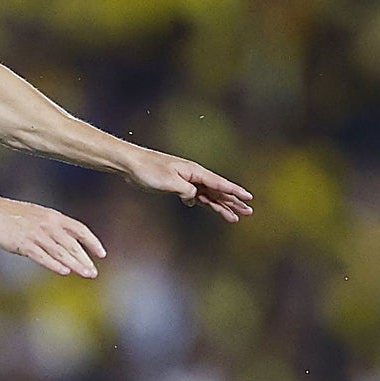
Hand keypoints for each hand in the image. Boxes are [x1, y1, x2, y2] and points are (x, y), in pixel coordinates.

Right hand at [0, 195, 106, 277]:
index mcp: (52, 216)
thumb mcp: (35, 215)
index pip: (79, 229)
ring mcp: (35, 234)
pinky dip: (54, 264)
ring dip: (75, 264)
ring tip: (86, 274)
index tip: (102, 254)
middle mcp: (47, 224)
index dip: (92, 242)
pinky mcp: (23, 243)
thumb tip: (65, 241)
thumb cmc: (9, 214)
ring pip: (61, 252)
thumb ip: (51, 226)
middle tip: (94, 272)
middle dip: (85, 259)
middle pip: (72, 244)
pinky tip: (64, 272)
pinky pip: (42, 256)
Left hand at [125, 150, 253, 222]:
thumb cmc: (149, 170)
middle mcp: (192, 175)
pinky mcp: (175, 184)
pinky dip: (202, 201)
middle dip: (232, 201)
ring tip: (234, 216)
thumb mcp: (170, 182)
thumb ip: (186, 190)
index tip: (249, 197)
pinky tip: (205, 206)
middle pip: (217, 190)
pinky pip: (194, 194)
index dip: (235, 191)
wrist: (130, 164)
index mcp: (194, 171)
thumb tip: (194, 197)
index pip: (219, 183)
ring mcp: (185, 179)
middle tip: (248, 212)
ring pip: (207, 194)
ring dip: (220, 204)